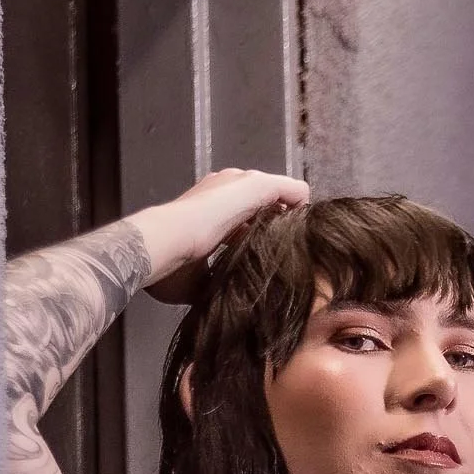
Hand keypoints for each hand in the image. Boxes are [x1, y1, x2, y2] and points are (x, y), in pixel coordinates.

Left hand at [132, 168, 309, 304]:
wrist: (169, 247)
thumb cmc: (211, 215)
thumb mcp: (254, 186)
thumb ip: (283, 188)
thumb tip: (304, 199)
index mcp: (232, 191)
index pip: (268, 197)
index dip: (287, 210)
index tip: (300, 231)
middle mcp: (221, 213)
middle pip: (258, 224)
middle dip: (275, 235)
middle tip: (292, 253)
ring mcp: (212, 244)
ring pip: (247, 250)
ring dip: (261, 259)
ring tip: (278, 272)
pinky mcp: (204, 274)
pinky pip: (232, 277)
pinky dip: (244, 281)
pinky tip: (254, 286)